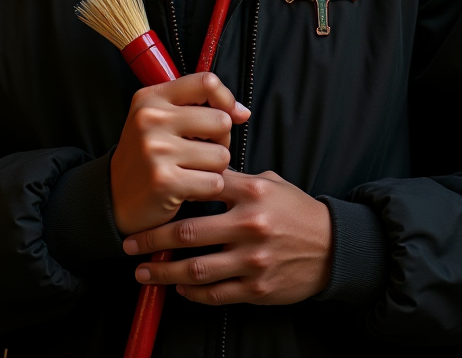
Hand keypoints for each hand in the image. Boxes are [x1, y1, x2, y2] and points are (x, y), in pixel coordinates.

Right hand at [110, 72, 249, 235]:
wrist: (114, 199)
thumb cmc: (148, 156)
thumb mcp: (160, 120)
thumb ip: (199, 107)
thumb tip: (242, 112)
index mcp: (151, 97)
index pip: (206, 82)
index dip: (226, 99)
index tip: (230, 115)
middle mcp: (150, 119)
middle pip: (221, 121)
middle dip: (221, 141)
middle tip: (202, 152)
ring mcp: (156, 150)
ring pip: (221, 155)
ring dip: (214, 169)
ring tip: (192, 171)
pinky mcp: (164, 181)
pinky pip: (214, 182)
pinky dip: (207, 189)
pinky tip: (188, 189)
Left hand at [122, 169, 331, 304]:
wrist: (333, 247)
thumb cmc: (296, 211)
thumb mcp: (270, 183)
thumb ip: (236, 179)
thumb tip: (201, 168)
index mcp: (251, 193)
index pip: (201, 187)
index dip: (171, 192)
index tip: (147, 198)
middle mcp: (249, 225)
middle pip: (187, 233)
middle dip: (152, 240)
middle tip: (128, 243)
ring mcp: (252, 260)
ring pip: (196, 269)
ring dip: (163, 272)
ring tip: (142, 272)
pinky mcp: (257, 288)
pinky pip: (215, 294)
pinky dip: (192, 293)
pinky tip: (178, 288)